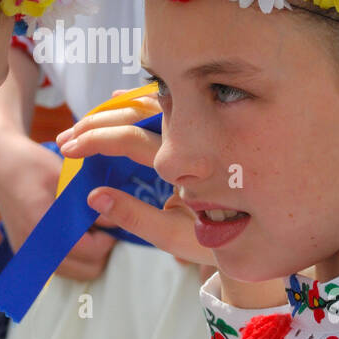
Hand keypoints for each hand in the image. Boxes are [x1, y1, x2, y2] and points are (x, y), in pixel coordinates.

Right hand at [57, 95, 215, 266]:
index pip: (132, 139)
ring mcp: (201, 130)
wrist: (271, 235)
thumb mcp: (178, 238)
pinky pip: (168, 106)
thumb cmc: (224, 240)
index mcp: (188, 164)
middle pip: (138, 113)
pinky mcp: (204, 130)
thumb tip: (95, 196)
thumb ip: (135, 218)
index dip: (96, 140)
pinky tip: (121, 98)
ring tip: (86, 120)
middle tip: (67, 137)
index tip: (70, 149)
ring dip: (116, 109)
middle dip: (97, 122)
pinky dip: (139, 101)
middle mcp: (196, 138)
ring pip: (153, 103)